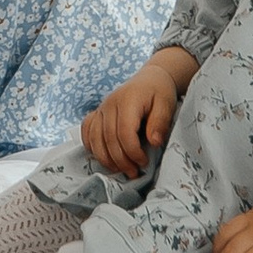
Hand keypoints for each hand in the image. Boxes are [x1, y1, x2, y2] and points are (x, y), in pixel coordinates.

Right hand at [81, 49, 195, 178]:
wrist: (149, 79)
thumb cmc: (159, 92)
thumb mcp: (166, 105)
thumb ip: (160, 123)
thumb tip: (154, 142)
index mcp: (128, 100)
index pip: (124, 132)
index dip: (132, 152)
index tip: (144, 163)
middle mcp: (109, 104)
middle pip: (108, 138)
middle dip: (121, 160)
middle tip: (134, 173)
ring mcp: (101, 108)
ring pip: (94, 138)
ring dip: (106, 158)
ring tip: (120, 170)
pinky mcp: (97, 113)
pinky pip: (86, 132)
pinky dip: (92, 147)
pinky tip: (104, 157)